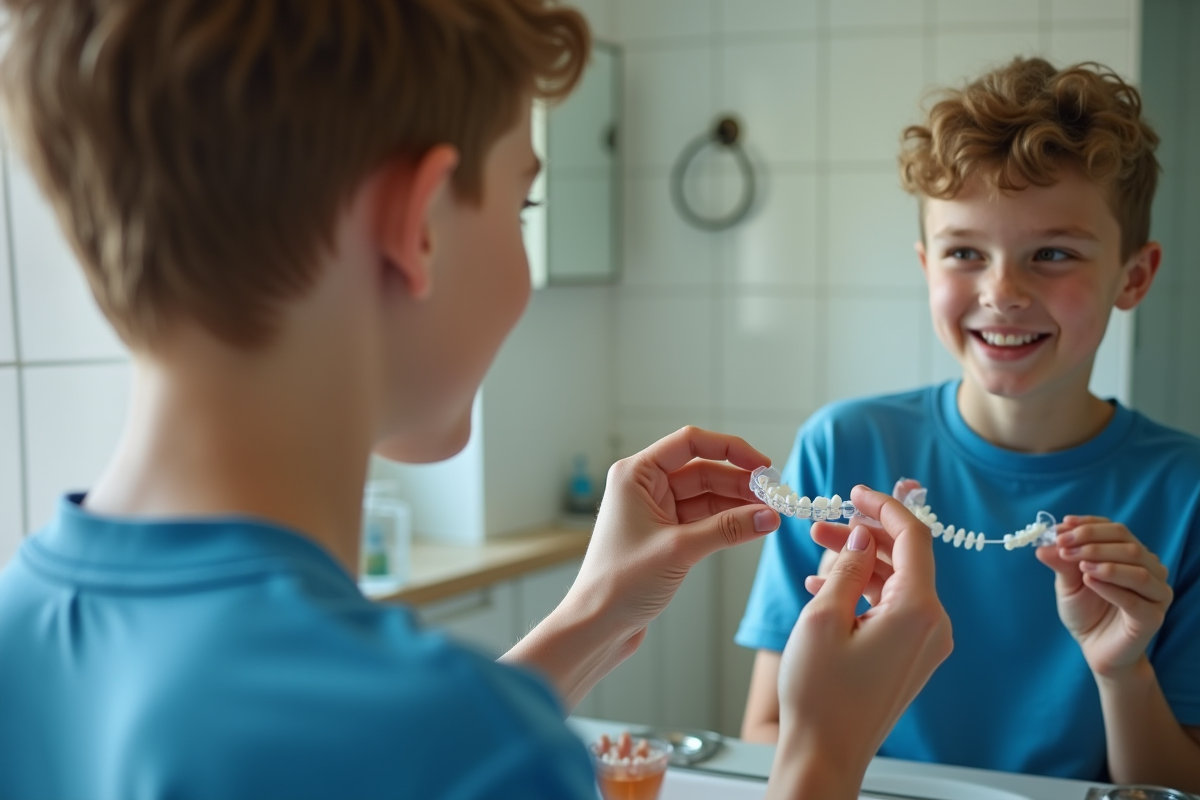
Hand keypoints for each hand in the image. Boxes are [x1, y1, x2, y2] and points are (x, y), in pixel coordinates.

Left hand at [563, 427, 778, 654]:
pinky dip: (727, 523)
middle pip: (703, 470)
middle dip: (740, 483)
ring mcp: (655, 511)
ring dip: (737, 505)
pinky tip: (753, 527)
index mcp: (635, 475)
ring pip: (706, 496)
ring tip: (771, 515)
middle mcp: (643, 487)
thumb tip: (769, 516)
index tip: (763, 466)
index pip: (689, 444)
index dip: (730, 449)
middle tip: (775, 496)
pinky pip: (703, 519)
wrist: (596, 626)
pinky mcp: (664, 535)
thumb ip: (727, 529)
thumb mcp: (679, 550)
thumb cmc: (620, 583)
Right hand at [768, 486, 952, 797]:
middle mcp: (932, 625)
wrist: (825, 754)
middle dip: (865, 534)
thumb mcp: (822, 618)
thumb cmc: (820, 694)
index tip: (855, 491)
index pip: (913, 537)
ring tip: (818, 549)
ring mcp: (925, 644)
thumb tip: (864, 534)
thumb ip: (847, 566)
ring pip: (896, 582)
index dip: (885, 506)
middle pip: (905, 558)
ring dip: (860, 561)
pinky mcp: (912, 657)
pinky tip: (827, 585)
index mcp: (917, 611)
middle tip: (824, 522)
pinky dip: (864, 590)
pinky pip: (893, 608)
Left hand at [1036, 516, 1172, 676]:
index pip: (1115, 529)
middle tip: (1064, 546)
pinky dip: (1111, 587)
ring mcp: (1155, 593)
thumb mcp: (1067, 583)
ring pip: (1138, 568)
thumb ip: (1061, 563)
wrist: (1096, 649)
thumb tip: (1043, 545)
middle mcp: (1149, 569)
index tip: (1062, 527)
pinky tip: (1090, 582)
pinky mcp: (1152, 617)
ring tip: (1080, 566)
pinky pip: (1136, 599)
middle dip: (1092, 541)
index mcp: (1130, 554)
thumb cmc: (1085, 612)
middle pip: (1127, 544)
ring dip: (1104, 561)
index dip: (1088, 526)